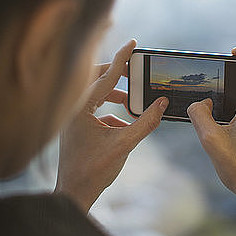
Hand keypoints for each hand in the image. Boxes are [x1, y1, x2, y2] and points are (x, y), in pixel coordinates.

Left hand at [55, 39, 168, 212]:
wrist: (74, 192)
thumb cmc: (93, 170)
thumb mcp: (124, 144)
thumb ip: (145, 122)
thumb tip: (162, 103)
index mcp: (81, 108)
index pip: (106, 76)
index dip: (122, 58)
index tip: (133, 43)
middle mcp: (73, 108)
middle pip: (96, 78)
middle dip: (116, 75)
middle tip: (135, 73)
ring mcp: (72, 117)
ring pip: (96, 94)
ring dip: (116, 96)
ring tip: (134, 103)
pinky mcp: (76, 126)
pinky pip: (95, 110)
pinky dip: (111, 113)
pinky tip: (124, 126)